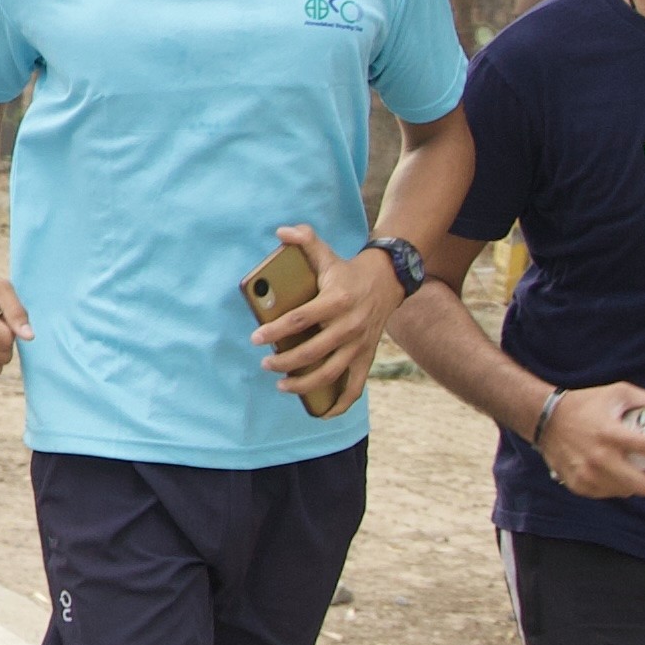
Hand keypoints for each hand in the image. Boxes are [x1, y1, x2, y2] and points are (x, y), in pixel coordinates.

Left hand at [255, 223, 406, 409]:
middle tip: (265, 364)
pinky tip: (321, 413)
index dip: (277, 331)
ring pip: (331, 373)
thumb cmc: (347, 270)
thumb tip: (281, 231)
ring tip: (281, 385)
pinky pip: (355, 387)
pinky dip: (340, 404)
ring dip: (304, 384)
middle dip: (285, 362)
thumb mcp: (327, 253)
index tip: (257, 338)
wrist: (387, 282)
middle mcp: (350, 325)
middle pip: (313, 351)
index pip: (301, 319)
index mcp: (337, 300)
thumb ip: (305, 239)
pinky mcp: (366, 357)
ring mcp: (359, 344)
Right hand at [532, 381, 644, 500]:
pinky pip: (607, 493)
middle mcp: (601, 457)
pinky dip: (616, 486)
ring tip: (635, 471)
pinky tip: (615, 474)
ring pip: (626, 491)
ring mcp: (588, 474)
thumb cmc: (583, 404)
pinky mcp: (579, 484)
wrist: (545, 419)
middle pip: (642, 484)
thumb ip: (642, 398)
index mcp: (612, 433)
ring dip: (636, 483)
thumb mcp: (615, 392)